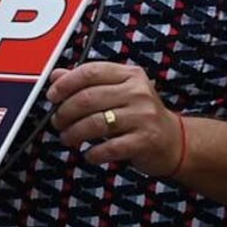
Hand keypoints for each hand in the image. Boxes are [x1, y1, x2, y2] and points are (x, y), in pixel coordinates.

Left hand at [44, 61, 183, 174]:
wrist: (174, 141)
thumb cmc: (140, 115)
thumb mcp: (118, 92)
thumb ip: (87, 82)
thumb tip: (55, 75)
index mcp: (130, 75)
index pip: (90, 72)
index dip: (66, 84)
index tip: (52, 96)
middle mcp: (138, 92)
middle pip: (88, 98)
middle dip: (65, 113)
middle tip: (57, 123)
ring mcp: (143, 116)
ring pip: (95, 123)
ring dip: (74, 133)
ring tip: (68, 138)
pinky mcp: (145, 141)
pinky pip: (109, 148)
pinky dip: (93, 153)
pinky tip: (89, 154)